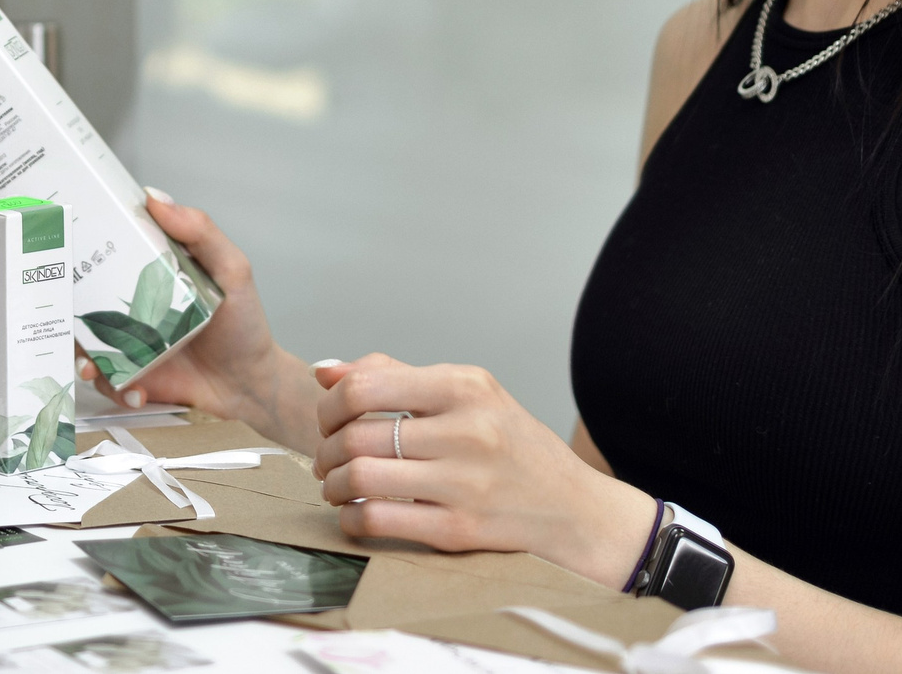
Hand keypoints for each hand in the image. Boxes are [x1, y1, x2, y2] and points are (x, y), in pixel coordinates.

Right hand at [76, 189, 318, 449]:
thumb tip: (156, 198)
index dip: (80, 247)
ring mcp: (129, 344)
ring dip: (81, 358)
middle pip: (82, 301)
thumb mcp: (231, 270)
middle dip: (64, 310)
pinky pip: (107, 382)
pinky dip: (115, 389)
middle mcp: (132, 307)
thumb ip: (200, 232)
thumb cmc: (242, 324)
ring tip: (91, 369)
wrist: (251, 385)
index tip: (62, 243)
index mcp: (149, 274)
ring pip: (85, 346)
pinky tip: (136, 393)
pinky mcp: (132, 377)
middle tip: (63, 316)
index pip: (107, 252)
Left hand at [311, 355, 652, 586]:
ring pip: (361, 477)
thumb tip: (324, 371)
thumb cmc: (512, 446)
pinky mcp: (460, 530)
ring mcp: (465, 483)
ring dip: (334, 485)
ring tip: (338, 487)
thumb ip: (395, 377)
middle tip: (328, 460)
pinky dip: (352, 519)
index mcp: (464, 386)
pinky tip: (356, 515)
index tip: (330, 421)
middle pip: (356, 435)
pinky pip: (378, 521)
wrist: (576, 511)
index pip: (364, 386)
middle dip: (326, 450)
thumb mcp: (467, 394)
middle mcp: (467, 430)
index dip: (330, 406)